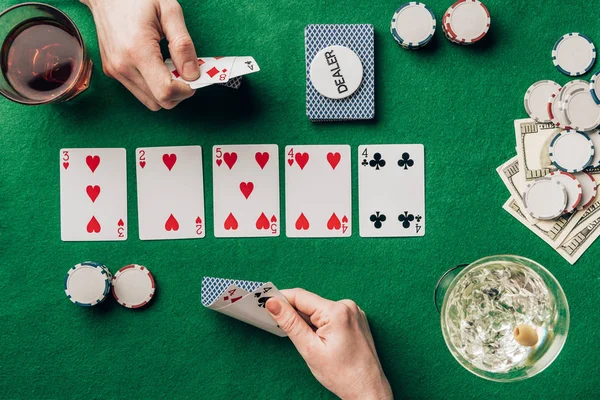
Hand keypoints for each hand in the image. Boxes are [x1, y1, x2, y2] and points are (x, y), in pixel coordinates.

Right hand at [81, 0, 198, 109]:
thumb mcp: (169, 12)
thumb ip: (183, 45)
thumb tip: (193, 74)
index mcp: (138, 51)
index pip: (165, 92)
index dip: (186, 90)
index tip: (194, 76)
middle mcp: (122, 66)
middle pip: (159, 102)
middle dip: (178, 92)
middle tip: (185, 70)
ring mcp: (115, 71)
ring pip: (150, 101)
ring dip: (166, 91)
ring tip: (170, 66)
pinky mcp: (112, 72)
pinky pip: (139, 91)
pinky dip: (153, 86)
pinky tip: (157, 65)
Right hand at [266, 289, 391, 399]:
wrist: (368, 390)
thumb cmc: (342, 374)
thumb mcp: (309, 349)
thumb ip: (290, 323)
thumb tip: (272, 303)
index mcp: (336, 311)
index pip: (300, 296)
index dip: (280, 299)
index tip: (265, 304)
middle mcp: (347, 306)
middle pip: (310, 303)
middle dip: (294, 313)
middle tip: (281, 327)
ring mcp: (354, 312)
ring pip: (320, 309)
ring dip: (308, 320)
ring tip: (308, 341)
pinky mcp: (356, 319)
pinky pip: (331, 315)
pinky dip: (321, 323)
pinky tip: (321, 340)